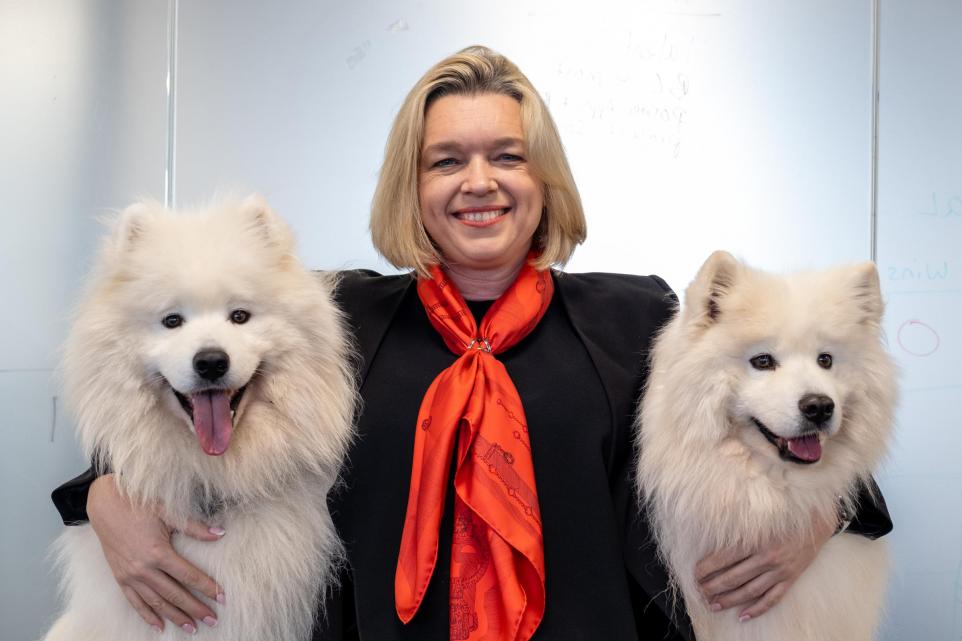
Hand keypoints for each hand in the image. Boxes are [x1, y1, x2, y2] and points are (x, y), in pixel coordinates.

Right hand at [87, 473, 225, 632]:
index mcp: (158, 552)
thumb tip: (220, 533)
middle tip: (212, 620)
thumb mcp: (168, 512)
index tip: (222, 598)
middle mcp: (144, 568)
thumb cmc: (139, 505)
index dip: (207, 587)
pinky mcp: (120, 578)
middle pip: (175, 594)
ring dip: (175, 616)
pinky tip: (159, 626)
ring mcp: (130, 576)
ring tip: (192, 628)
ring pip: (156, 602)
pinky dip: (147, 616)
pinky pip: (135, 602)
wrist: (105, 505)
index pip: (189, 576)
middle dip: (195, 609)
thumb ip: (195, 527)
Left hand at [694, 511, 836, 621]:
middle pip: (733, 577)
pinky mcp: (790, 580)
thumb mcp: (759, 519)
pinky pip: (772, 599)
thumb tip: (715, 535)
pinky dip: (757, 609)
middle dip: (713, 586)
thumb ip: (740, 528)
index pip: (724, 558)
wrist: (816, 523)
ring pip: (749, 591)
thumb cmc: (783, 517)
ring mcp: (780, 571)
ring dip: (729, 600)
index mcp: (756, 540)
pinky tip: (743, 616)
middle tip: (699, 592)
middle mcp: (767, 557)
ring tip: (713, 605)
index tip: (695, 574)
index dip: (707, 567)